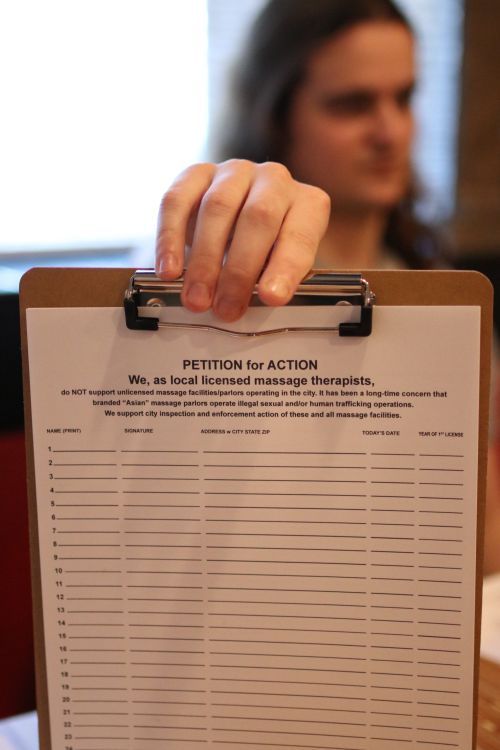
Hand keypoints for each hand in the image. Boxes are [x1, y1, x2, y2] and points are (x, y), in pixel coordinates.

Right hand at [155, 159, 330, 320]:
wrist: (239, 218)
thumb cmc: (266, 250)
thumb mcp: (280, 266)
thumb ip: (273, 281)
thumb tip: (253, 304)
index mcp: (307, 204)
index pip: (300, 234)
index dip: (286, 267)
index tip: (272, 298)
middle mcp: (275, 180)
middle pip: (258, 217)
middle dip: (239, 270)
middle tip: (226, 308)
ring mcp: (235, 172)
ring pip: (217, 208)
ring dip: (204, 261)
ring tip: (197, 300)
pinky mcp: (197, 173)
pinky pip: (177, 201)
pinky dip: (170, 239)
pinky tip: (169, 271)